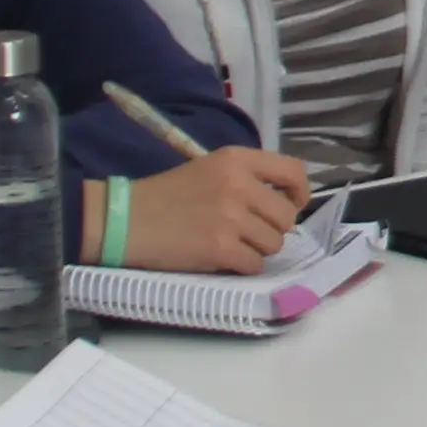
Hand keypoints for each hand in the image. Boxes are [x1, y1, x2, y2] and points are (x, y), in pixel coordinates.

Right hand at [118, 146, 317, 271]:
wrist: (127, 220)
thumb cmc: (167, 195)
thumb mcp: (209, 168)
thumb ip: (247, 178)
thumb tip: (285, 203)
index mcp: (236, 159)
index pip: (293, 172)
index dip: (300, 193)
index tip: (292, 204)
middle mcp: (239, 185)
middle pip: (287, 216)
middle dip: (273, 228)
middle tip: (249, 231)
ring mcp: (231, 218)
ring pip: (274, 243)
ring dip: (257, 249)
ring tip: (231, 243)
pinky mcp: (221, 248)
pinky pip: (255, 264)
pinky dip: (242, 266)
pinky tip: (222, 258)